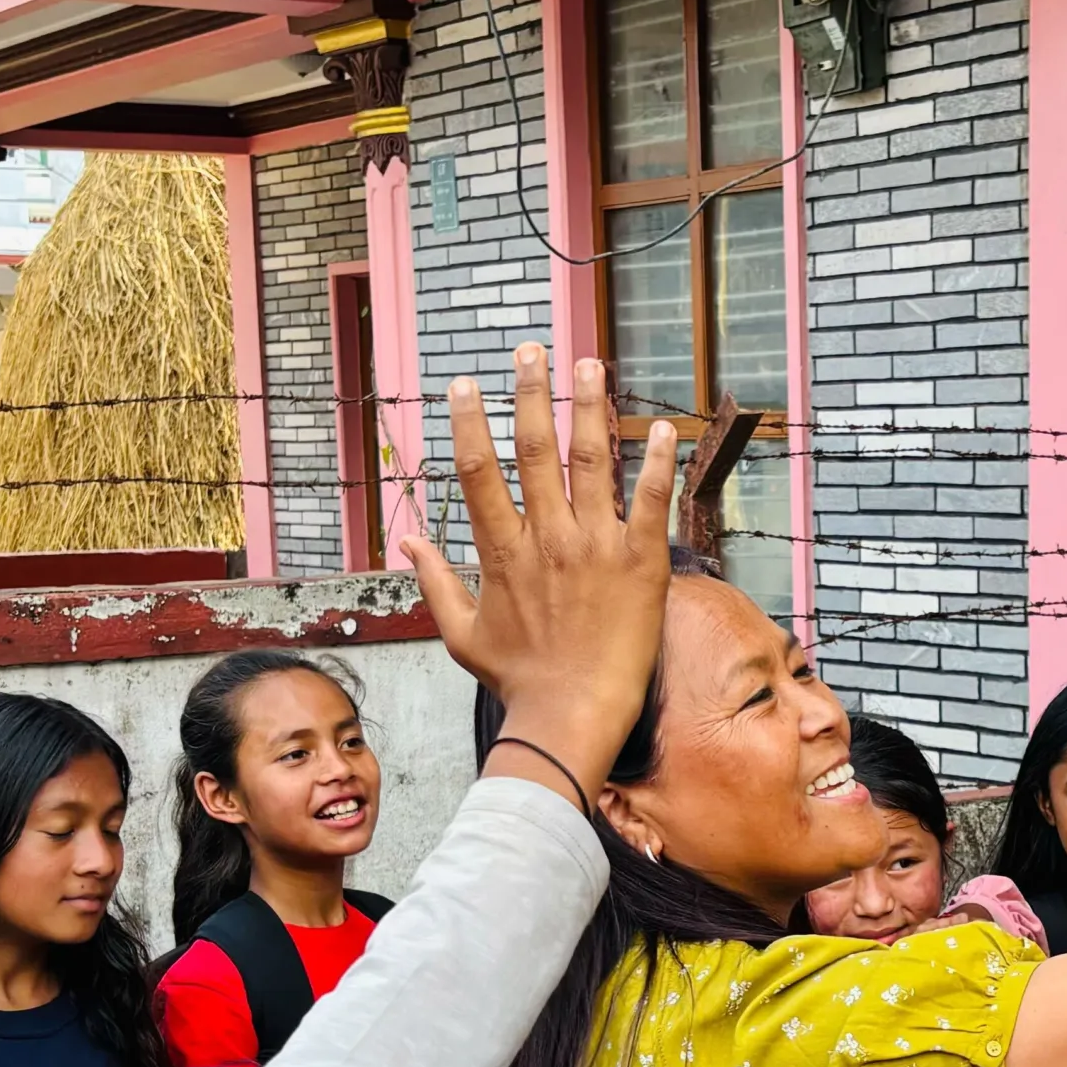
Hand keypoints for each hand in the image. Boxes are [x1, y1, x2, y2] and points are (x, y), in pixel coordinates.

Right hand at [405, 345, 676, 804]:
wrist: (572, 716)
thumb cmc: (519, 680)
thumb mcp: (462, 632)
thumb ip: (435, 582)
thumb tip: (408, 545)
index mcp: (502, 552)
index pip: (480, 472)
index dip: (471, 423)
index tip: (465, 385)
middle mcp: (547, 539)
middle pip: (534, 450)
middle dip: (531, 393)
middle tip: (532, 350)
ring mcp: (595, 548)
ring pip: (591, 461)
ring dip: (589, 407)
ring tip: (589, 364)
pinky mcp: (640, 564)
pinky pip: (649, 502)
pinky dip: (655, 462)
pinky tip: (657, 426)